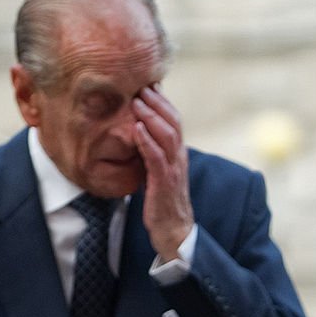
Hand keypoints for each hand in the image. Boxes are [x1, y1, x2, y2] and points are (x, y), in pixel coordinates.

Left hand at [133, 84, 193, 261]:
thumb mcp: (159, 173)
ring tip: (136, 101)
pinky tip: (136, 129)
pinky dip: (146, 142)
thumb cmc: (163, 203)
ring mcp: (174, 170)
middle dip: (157, 102)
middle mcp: (179, 158)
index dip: (163, 102)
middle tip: (141, 84)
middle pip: (173, 122)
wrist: (174, 232)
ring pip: (167, 136)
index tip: (148, 84)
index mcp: (178, 154)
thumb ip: (153, 154)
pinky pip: (156, 158)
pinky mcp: (164, 184)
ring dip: (151, 116)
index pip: (174, 120)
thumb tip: (139, 136)